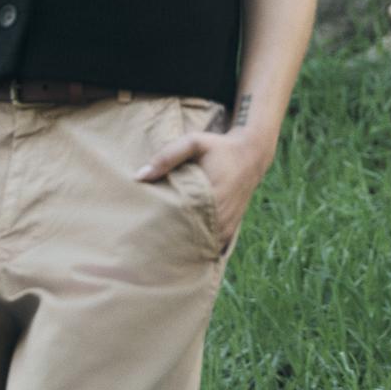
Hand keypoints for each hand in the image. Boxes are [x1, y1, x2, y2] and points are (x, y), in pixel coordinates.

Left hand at [134, 124, 276, 251]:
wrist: (251, 155)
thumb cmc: (218, 148)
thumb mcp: (193, 143)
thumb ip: (167, 156)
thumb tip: (139, 177)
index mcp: (210, 194)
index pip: (179, 220)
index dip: (160, 226)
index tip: (144, 228)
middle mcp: (220, 214)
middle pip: (187, 237)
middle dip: (168, 240)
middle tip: (147, 240)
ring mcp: (227, 224)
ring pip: (200, 245)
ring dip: (182, 245)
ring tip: (161, 244)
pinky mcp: (230, 229)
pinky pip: (211, 245)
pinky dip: (197, 246)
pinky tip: (180, 243)